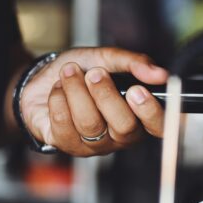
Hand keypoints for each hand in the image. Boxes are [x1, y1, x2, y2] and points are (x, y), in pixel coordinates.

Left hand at [20, 47, 167, 155]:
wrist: (43, 78)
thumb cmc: (81, 71)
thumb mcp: (107, 58)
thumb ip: (134, 63)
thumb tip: (160, 73)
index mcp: (139, 115)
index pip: (159, 127)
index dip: (151, 112)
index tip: (137, 90)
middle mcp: (121, 135)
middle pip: (125, 127)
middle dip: (106, 95)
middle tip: (95, 73)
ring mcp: (95, 144)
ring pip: (90, 123)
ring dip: (77, 90)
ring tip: (69, 72)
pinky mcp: (68, 145)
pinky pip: (64, 123)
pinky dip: (58, 98)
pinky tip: (58, 89)